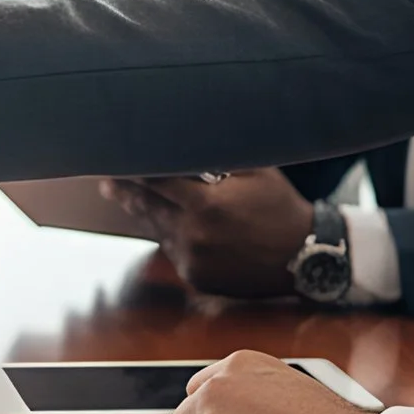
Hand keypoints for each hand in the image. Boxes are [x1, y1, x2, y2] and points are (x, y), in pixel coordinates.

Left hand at [103, 168, 313, 298]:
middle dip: (126, 193)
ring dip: (146, 215)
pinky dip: (171, 237)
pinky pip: (174, 252)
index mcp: (205, 205)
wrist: (305, 255)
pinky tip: (170, 224)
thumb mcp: (254, 170)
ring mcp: (193, 260)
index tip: (117, 159)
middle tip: (108, 181)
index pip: (154, 181)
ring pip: (158, 231)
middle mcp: (194, 235)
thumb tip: (181, 135)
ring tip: (128, 198)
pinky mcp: (197, 278)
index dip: (133, 169)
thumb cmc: (279, 205)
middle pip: (148, 208)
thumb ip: (216, 154)